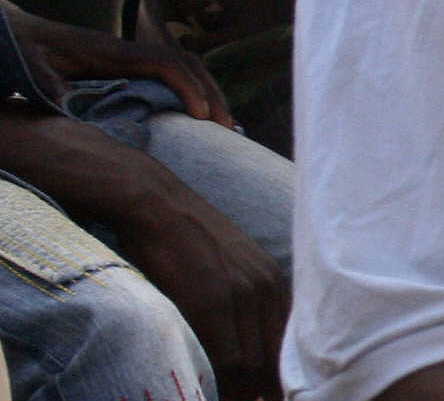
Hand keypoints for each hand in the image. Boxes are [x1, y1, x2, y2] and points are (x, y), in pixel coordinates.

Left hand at [6, 9, 233, 126]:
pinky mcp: (133, 67)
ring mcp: (134, 58)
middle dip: (212, 94)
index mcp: (113, 53)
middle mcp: (130, 52)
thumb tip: (73, 112)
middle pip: (187, 63)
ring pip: (187, 68)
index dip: (188, 88)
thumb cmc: (28, 54)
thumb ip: (55, 92)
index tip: (201, 117)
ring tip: (225, 127)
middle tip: (228, 129)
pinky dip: (196, 94)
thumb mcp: (35, 74)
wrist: (22, 36)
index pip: (165, 64)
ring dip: (210, 93)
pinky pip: (176, 75)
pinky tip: (203, 119)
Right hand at [113, 188, 285, 400]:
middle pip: (275, 359)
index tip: (272, 396)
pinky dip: (222, 380)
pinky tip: (211, 387)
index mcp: (275, 283)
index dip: (281, 375)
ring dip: (241, 391)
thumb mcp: (234, 263)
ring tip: (225, 399)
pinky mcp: (211, 301)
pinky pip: (227, 358)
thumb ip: (250, 298)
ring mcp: (241, 295)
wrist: (154, 202)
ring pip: (253, 364)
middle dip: (262, 389)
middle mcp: (266, 290)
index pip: (290, 344)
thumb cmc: (186, 236)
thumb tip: (254, 347)